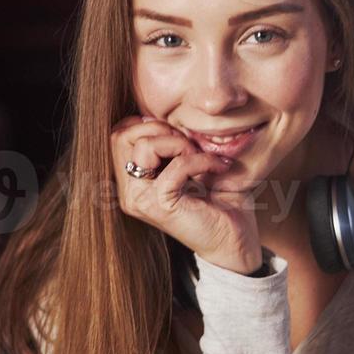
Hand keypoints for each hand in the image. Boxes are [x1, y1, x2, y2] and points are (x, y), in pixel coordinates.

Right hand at [110, 116, 262, 273]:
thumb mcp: (190, 161)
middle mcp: (129, 191)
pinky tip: (219, 167)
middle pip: (121, 135)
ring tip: (200, 156)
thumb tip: (155, 114)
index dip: (147, 124)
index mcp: (131, 180)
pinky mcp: (160, 206)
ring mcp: (140, 200)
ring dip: (178, 143)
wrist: (234, 240)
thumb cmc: (218, 201)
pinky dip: (201, 160)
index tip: (179, 136)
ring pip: (142, 146)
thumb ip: (171, 141)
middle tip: (189, 144)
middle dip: (159, 129)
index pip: (118, 134)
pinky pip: (176, 166)